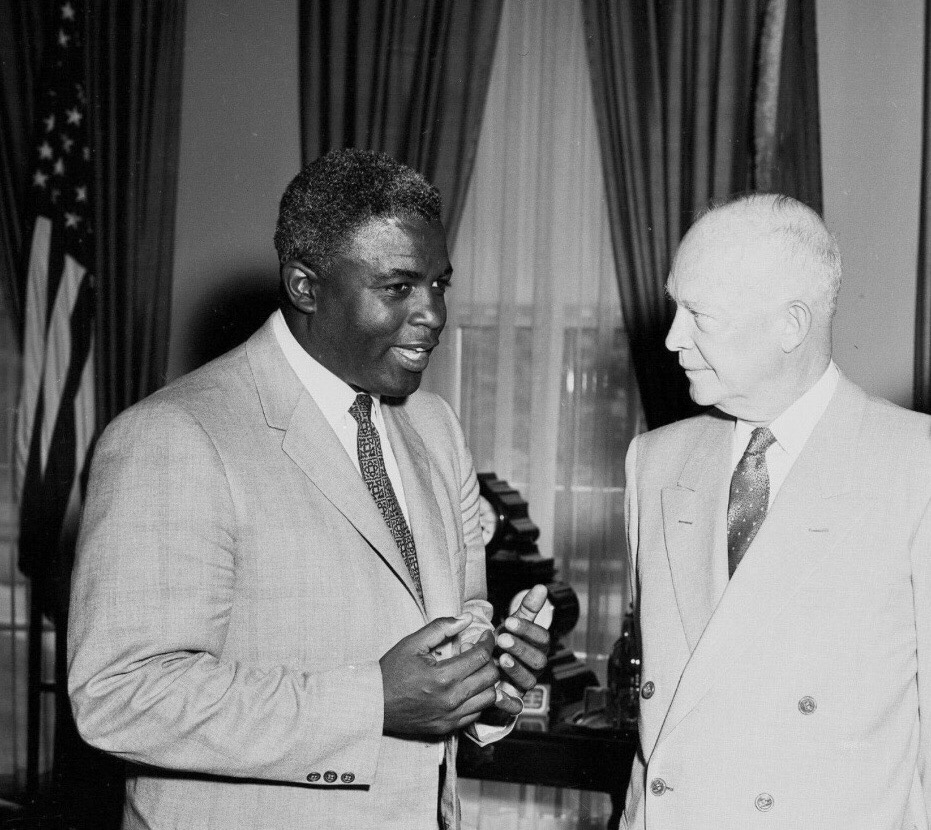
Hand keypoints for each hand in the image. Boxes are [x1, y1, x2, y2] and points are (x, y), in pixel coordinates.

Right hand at [380, 614, 503, 735]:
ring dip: (487, 681)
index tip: (486, 635)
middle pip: (490, 677)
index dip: (488, 642)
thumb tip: (467, 618)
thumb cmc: (392, 672)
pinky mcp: (448, 728)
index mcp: (443, 676)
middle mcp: (451, 699)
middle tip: (478, 651)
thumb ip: (441, 627)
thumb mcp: (412, 643)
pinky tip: (467, 687)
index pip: (481, 656)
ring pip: (489, 698)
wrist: (374, 704)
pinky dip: (478, 698)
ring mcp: (451, 717)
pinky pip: (477, 713)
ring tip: (475, 670)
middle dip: (490, 659)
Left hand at [494, 584, 550, 708]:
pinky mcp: (513, 702)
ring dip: (515, 669)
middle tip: (502, 638)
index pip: (542, 638)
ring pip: (528, 681)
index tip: (510, 620)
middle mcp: (534, 667)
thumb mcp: (514, 625)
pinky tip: (497, 692)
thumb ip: (527, 608)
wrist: (491, 672)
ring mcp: (525, 685)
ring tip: (500, 658)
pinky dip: (507, 701)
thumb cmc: (505, 644)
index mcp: (537, 648)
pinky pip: (515, 706)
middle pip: (537, 660)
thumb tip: (541, 587)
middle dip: (521, 648)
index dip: (528, 630)